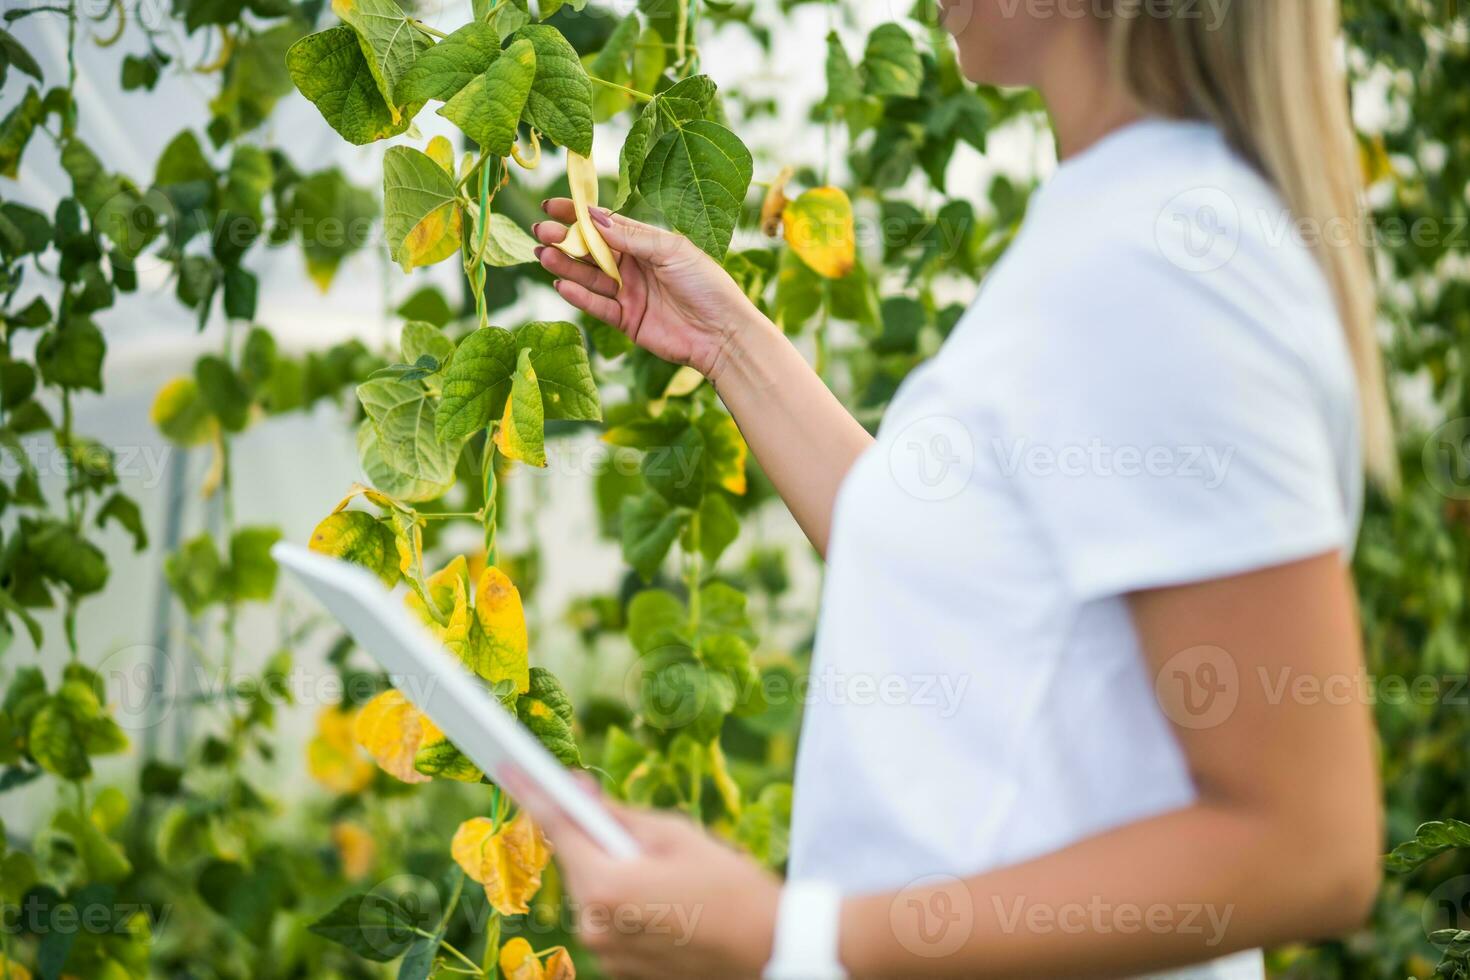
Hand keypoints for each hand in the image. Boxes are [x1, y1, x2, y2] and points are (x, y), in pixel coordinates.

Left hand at [507, 770, 780, 979]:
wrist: (769, 948)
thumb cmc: (730, 886)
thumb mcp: (677, 834)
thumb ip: (619, 815)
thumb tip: (579, 793)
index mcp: (605, 885)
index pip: (558, 827)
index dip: (533, 793)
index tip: (510, 769)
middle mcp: (593, 925)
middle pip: (576, 863)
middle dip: (594, 840)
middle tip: (639, 834)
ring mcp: (604, 954)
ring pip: (593, 893)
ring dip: (614, 875)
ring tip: (667, 877)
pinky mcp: (619, 971)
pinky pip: (609, 923)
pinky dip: (625, 905)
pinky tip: (666, 903)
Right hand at [533, 201, 761, 382]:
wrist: (722, 333)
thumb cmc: (706, 285)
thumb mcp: (672, 250)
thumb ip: (632, 237)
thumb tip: (595, 218)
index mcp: (646, 244)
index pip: (606, 225)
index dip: (578, 215)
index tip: (551, 206)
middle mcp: (634, 266)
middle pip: (592, 250)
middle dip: (565, 239)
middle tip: (541, 231)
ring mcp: (629, 293)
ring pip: (590, 277)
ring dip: (566, 265)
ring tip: (544, 254)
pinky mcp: (627, 321)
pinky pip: (598, 306)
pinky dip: (579, 296)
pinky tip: (562, 284)